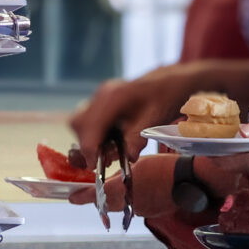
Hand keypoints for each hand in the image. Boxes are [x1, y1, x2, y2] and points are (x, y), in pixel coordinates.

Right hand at [68, 73, 186, 163]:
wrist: (168, 83)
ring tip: (110, 151)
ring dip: (91, 140)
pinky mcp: (102, 101)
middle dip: (87, 145)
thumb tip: (127, 158)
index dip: (89, 150)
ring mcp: (100, 96)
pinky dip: (96, 134)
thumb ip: (137, 139)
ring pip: (81, 122)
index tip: (95, 166)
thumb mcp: (154, 120)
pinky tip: (112, 141)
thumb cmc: (164, 97)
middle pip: (79, 124)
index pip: (90, 128)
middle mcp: (102, 95)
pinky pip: (90, 120)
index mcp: (113, 98)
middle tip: (103, 159)